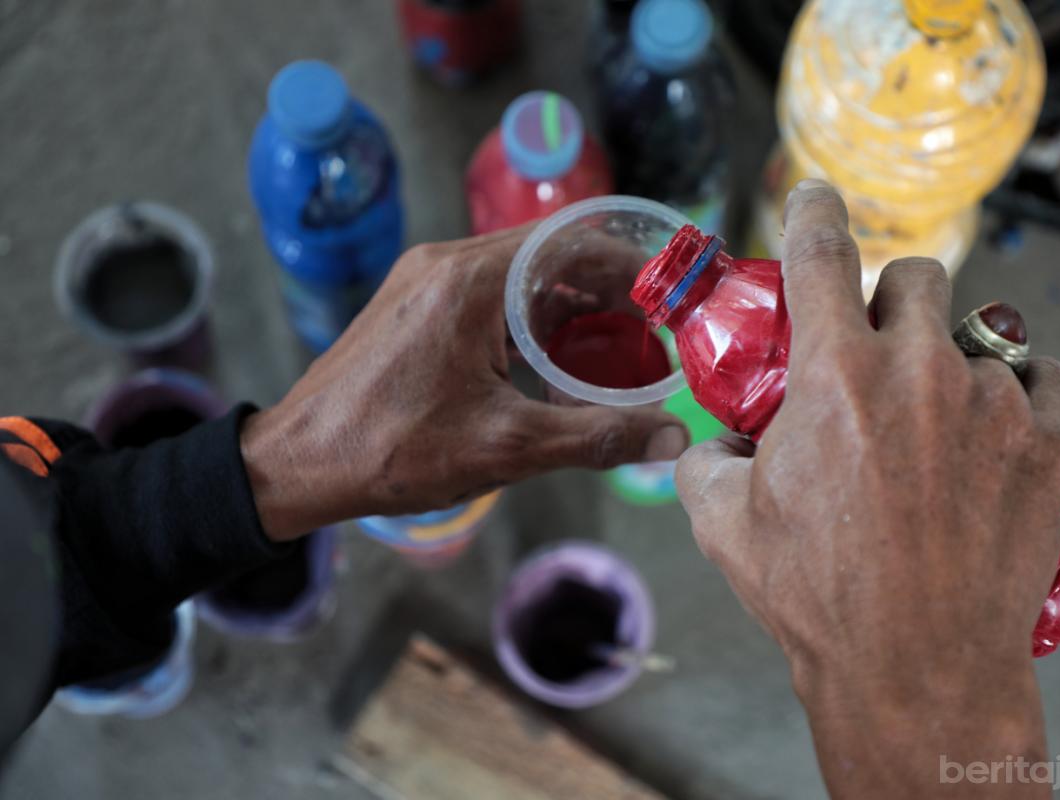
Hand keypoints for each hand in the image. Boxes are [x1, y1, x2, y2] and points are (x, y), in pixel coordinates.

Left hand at [242, 225, 688, 541]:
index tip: (668, 298)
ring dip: (569, 306)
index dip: (631, 267)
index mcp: (468, 280)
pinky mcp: (413, 307)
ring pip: (519, 276)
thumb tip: (670, 435)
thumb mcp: (507, 446)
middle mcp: (444, 265)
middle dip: (607, 290)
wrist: (295, 464)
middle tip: (651, 332)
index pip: (573, 242)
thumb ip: (597, 436)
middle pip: (549, 255)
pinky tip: (555, 363)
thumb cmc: (390, 451)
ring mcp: (424, 283)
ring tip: (615, 349)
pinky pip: (489, 297)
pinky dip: (531, 320)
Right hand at [675, 181, 1059, 797]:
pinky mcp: (1047, 444)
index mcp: (833, 375)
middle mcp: (918, 371)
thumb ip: (706, 463)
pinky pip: (1043, 381)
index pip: (819, 253)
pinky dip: (1018, 393)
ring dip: (950, 361)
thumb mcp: (723, 526)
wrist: (914, 668)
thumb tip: (714, 449)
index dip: (813, 212)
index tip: (816, 197)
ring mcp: (992, 404)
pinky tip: (994, 433)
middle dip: (891, 298)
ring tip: (936, 422)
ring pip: (979, 334)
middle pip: (915, 277)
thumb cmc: (817, 597)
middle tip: (878, 349)